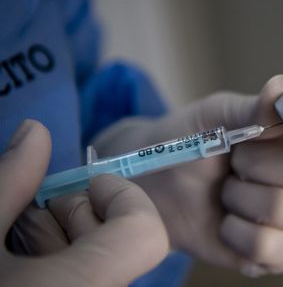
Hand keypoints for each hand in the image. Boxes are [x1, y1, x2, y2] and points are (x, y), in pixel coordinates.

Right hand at [1, 120, 168, 285]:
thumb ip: (9, 182)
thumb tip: (36, 133)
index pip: (146, 234)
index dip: (122, 199)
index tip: (84, 186)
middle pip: (125, 248)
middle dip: (81, 222)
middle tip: (27, 226)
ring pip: (109, 268)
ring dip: (69, 248)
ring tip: (16, 257)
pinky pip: (95, 283)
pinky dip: (68, 270)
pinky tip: (24, 275)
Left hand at [93, 75, 282, 275]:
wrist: (160, 188)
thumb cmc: (192, 143)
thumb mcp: (215, 116)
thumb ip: (251, 107)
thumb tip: (282, 90)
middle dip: (255, 165)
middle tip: (234, 163)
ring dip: (240, 200)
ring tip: (227, 193)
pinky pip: (272, 249)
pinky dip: (238, 236)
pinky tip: (229, 225)